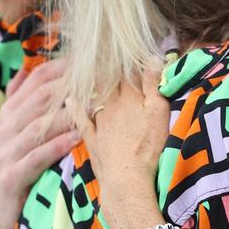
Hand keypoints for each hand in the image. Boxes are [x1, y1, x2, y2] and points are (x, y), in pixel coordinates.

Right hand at [0, 58, 78, 228]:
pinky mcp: (11, 176)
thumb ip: (21, 99)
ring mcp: (7, 152)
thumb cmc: (15, 162)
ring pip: (39, 126)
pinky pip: (35, 158)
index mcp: (11, 112)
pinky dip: (56, 147)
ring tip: (94, 107)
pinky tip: (76, 138)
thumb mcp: (16, 129)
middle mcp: (7, 127)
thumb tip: (28, 68)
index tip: (90, 59)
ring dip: (68, 115)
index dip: (62, 67)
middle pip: (39, 98)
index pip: (36, 79)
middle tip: (98, 79)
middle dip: (70, 86)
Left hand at [74, 65, 169, 228]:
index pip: (128, 70)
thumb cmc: (148, 147)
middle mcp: (111, 105)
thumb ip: (154, 85)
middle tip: (110, 55)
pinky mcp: (93, 140)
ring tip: (93, 70)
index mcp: (130, 97)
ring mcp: (100, 123)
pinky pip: (81, 119)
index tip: (129, 48)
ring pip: (95, 96)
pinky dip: (75, 107)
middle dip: (111, 67)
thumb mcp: (159, 113)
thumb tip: (153, 56)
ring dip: (95, 83)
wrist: (127, 181)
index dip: (130, 59)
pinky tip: (70, 98)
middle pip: (110, 80)